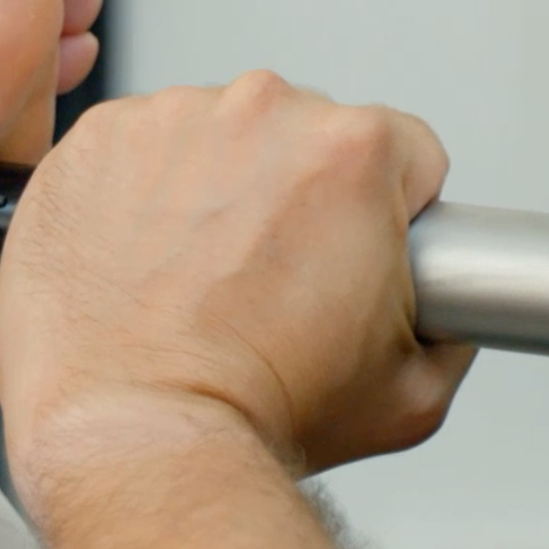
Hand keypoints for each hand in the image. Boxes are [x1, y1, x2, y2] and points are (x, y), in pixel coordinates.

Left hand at [0, 73, 475, 515]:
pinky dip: (140, 191)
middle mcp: (263, 112)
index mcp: (353, 151)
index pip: (404, 150)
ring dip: (215, 186)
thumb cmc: (252, 411)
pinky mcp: (97, 138)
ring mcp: (171, 119)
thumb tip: (445, 309)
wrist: (136, 436)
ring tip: (196, 276)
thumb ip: (452, 326)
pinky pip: (138, 148)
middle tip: (268, 279)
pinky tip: (143, 260)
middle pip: (304, 133)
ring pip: (217, 134)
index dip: (388, 210)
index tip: (351, 251)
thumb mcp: (411, 391)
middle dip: (295, 193)